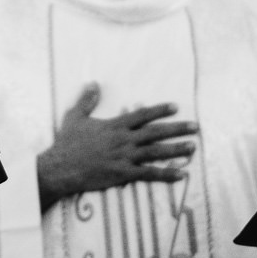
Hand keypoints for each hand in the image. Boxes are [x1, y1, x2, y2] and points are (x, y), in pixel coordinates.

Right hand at [37, 84, 197, 208]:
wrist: (60, 168)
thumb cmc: (67, 143)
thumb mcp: (75, 117)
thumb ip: (87, 100)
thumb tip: (93, 83)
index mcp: (115, 125)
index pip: (143, 115)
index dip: (160, 110)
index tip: (176, 107)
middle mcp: (124, 140)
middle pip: (156, 132)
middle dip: (178, 129)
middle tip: (196, 128)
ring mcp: (124, 157)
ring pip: (156, 152)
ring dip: (176, 149)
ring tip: (193, 147)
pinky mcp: (123, 174)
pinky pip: (148, 174)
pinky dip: (166, 174)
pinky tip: (181, 174)